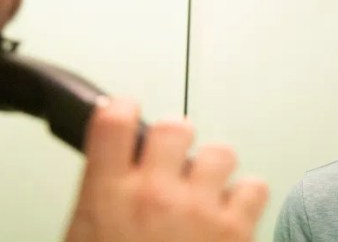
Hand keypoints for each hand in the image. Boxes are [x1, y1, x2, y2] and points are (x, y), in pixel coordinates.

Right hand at [65, 99, 267, 241]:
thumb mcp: (83, 240)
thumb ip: (101, 203)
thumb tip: (114, 179)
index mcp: (107, 197)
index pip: (114, 120)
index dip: (122, 110)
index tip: (126, 113)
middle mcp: (156, 195)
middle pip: (175, 126)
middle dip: (174, 141)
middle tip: (171, 160)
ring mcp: (199, 210)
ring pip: (220, 153)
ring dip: (213, 170)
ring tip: (204, 193)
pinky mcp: (236, 231)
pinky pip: (255, 186)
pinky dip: (246, 198)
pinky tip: (229, 215)